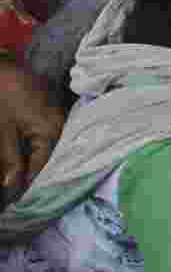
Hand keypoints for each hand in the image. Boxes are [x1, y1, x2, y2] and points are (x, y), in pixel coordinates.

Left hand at [0, 59, 65, 208]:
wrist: (2, 64)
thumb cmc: (2, 95)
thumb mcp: (2, 130)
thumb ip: (10, 159)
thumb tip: (13, 187)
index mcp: (52, 132)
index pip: (43, 169)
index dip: (29, 188)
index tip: (18, 208)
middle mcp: (63, 127)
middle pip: (52, 161)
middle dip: (37, 179)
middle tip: (22, 200)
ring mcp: (59, 119)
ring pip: (52, 151)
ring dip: (40, 166)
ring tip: (26, 183)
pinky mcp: (52, 114)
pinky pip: (51, 140)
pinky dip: (41, 153)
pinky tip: (32, 162)